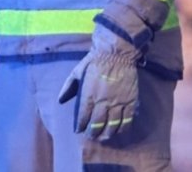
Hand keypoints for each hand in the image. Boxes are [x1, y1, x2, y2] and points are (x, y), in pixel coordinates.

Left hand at [58, 21, 140, 140]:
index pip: (83, 116)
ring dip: (107, 133)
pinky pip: (128, 119)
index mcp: (89, 94)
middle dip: (93, 132)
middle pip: (98, 123)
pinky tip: (119, 130)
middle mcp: (103, 101)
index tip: (78, 130)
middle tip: (91, 136)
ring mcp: (118, 102)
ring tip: (104, 137)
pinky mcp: (130, 101)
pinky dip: (123, 127)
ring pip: (113, 124)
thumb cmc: (95, 61)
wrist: (117, 53)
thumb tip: (61, 101)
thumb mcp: (77, 72)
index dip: (80, 125)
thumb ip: (68, 87)